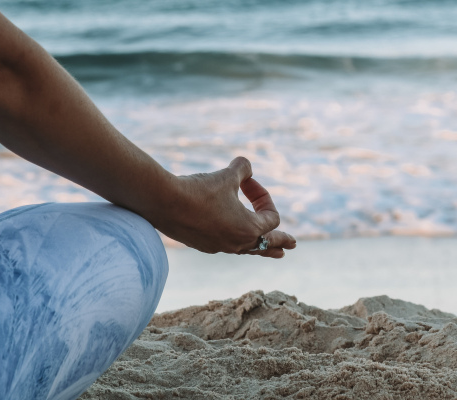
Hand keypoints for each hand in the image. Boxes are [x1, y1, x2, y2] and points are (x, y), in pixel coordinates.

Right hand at [153, 157, 296, 257]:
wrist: (164, 203)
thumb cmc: (199, 190)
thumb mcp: (227, 175)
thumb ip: (243, 169)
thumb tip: (247, 166)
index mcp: (249, 229)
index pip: (271, 217)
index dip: (263, 196)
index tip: (247, 182)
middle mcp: (237, 243)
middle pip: (266, 244)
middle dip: (281, 241)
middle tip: (293, 245)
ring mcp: (219, 247)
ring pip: (247, 250)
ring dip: (261, 248)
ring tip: (275, 252)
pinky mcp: (203, 245)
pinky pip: (227, 246)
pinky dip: (236, 241)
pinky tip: (234, 241)